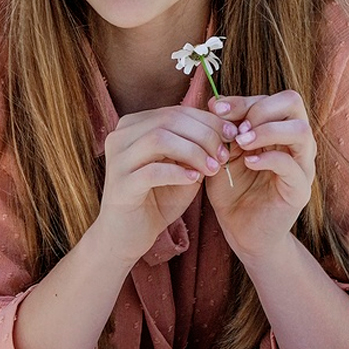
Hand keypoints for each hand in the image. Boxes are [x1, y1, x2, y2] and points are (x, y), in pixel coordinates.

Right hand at [97, 105, 235, 263]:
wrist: (128, 236)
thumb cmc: (158, 198)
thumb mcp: (181, 166)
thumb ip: (197, 147)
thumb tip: (227, 129)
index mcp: (134, 125)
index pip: (176, 111)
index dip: (208, 121)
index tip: (232, 135)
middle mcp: (120, 136)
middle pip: (169, 120)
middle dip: (204, 135)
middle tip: (224, 154)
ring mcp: (117, 160)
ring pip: (159, 139)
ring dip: (193, 152)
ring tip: (213, 168)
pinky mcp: (120, 186)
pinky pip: (152, 172)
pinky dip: (177, 173)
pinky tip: (194, 180)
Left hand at [205, 91, 315, 261]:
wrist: (241, 230)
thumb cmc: (232, 188)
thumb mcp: (223, 152)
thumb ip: (224, 129)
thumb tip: (215, 102)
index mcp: (280, 128)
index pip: (272, 97)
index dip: (243, 99)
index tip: (216, 109)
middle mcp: (296, 142)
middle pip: (293, 102)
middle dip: (260, 108)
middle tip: (237, 128)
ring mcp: (302, 165)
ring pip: (300, 130)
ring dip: (267, 130)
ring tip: (242, 142)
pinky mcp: (300, 190)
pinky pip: (291, 166)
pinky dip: (268, 158)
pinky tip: (247, 162)